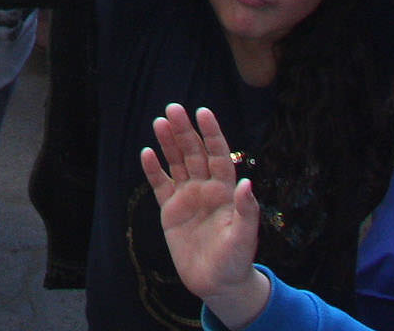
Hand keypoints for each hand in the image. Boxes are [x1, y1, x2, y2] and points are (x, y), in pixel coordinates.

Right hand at [143, 105, 270, 329]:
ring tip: (159, 122)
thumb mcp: (245, 237)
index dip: (212, 133)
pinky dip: (153, 170)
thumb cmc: (236, 260)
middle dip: (184, 131)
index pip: (219, 154)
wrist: (217, 284)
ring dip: (168, 143)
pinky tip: (146, 153)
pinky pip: (160, 185)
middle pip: (194, 153)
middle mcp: (206, 188)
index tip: (203, 112)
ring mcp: (187, 198)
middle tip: (173, 109)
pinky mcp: (170, 211)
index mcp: (225, 190)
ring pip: (176, 163)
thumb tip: (247, 183)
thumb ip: (246, 211)